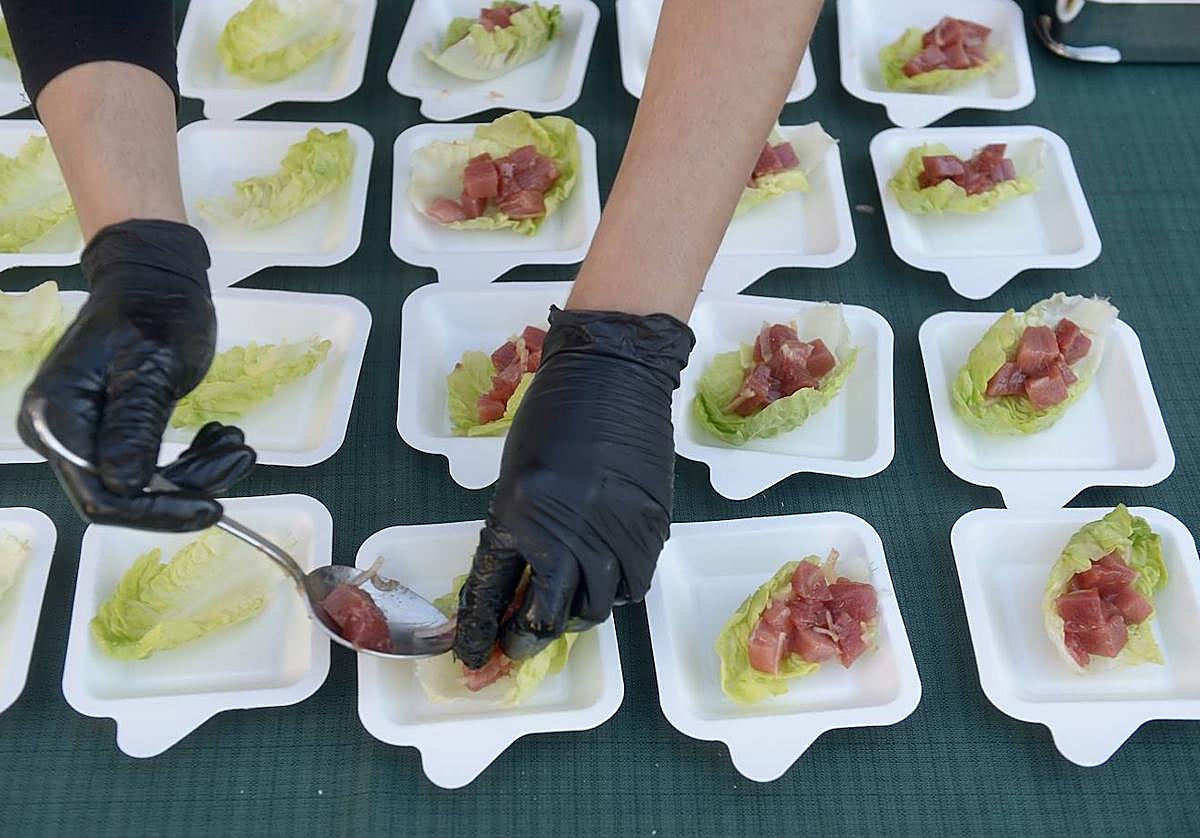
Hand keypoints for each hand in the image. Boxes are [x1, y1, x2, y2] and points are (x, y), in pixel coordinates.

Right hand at [17, 219, 251, 529]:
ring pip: (147, 482)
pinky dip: (194, 458)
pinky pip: (154, 464)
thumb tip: (124, 486)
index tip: (213, 507)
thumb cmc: (153, 311)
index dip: (156, 512)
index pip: (101, 494)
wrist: (156, 279)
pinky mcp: (115, 432)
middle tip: (241, 456)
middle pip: (125, 492)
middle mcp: (61, 433)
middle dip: (188, 485)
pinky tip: (220, 435)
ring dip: (200, 471)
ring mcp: (88, 434)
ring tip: (238, 442)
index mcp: (56, 417)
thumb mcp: (152, 367)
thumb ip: (135, 428)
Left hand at [453, 307, 694, 667]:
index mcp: (518, 513)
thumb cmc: (554, 412)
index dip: (479, 628)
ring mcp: (613, 535)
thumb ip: (519, 526)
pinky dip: (615, 593)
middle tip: (518, 644)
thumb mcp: (518, 473)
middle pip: (545, 615)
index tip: (472, 654)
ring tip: (563, 612)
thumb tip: (523, 575)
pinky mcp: (650, 531)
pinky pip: (632, 586)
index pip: (492, 590)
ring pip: (594, 610)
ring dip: (572, 619)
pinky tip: (604, 581)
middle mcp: (566, 534)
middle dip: (525, 639)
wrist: (614, 374)